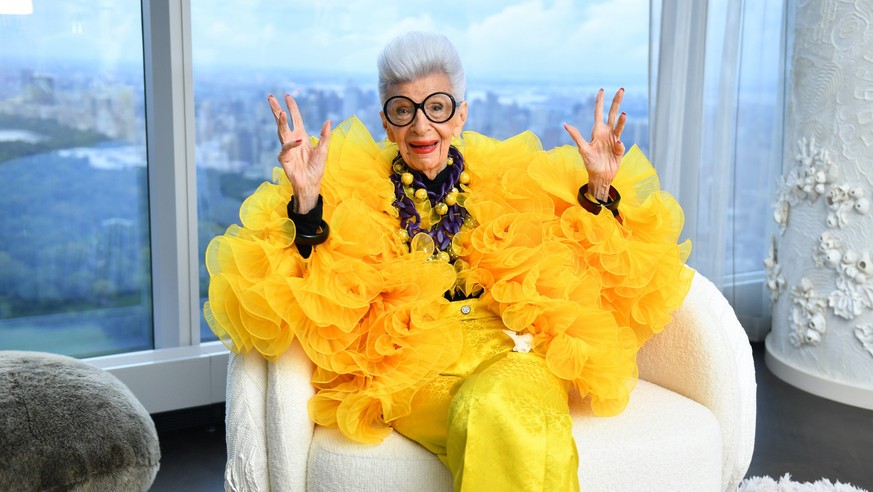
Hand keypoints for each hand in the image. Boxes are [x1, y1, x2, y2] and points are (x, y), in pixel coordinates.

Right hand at [268, 93, 331, 213]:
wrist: (311, 184)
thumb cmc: (316, 168)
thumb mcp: (323, 150)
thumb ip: (325, 136)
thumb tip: (328, 121)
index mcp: (301, 135)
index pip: (295, 118)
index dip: (292, 107)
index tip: (287, 95)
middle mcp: (292, 140)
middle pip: (283, 121)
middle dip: (276, 109)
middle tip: (270, 97)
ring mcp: (287, 148)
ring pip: (281, 132)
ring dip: (281, 122)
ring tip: (280, 112)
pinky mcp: (284, 158)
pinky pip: (287, 148)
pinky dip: (292, 144)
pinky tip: (298, 141)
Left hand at [563, 88, 625, 201]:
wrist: (599, 176)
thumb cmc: (590, 163)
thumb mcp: (583, 149)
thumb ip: (576, 136)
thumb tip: (565, 124)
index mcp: (597, 131)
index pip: (598, 113)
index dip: (600, 102)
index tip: (601, 90)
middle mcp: (607, 133)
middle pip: (612, 114)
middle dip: (616, 102)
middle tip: (621, 89)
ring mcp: (614, 140)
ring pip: (619, 125)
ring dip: (622, 120)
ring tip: (623, 114)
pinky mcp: (620, 149)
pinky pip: (620, 144)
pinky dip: (619, 144)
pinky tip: (617, 145)